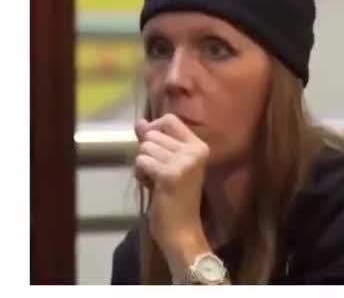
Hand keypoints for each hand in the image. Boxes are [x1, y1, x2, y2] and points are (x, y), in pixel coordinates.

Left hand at [134, 113, 210, 264]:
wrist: (182, 230)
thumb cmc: (176, 197)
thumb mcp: (169, 163)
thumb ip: (156, 141)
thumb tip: (139, 122)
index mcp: (199, 146)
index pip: (171, 119)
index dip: (155, 128)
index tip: (153, 146)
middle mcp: (194, 150)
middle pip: (153, 134)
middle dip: (148, 152)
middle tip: (158, 172)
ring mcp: (183, 162)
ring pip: (145, 148)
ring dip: (143, 164)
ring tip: (155, 180)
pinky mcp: (169, 175)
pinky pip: (141, 161)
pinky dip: (140, 174)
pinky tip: (151, 186)